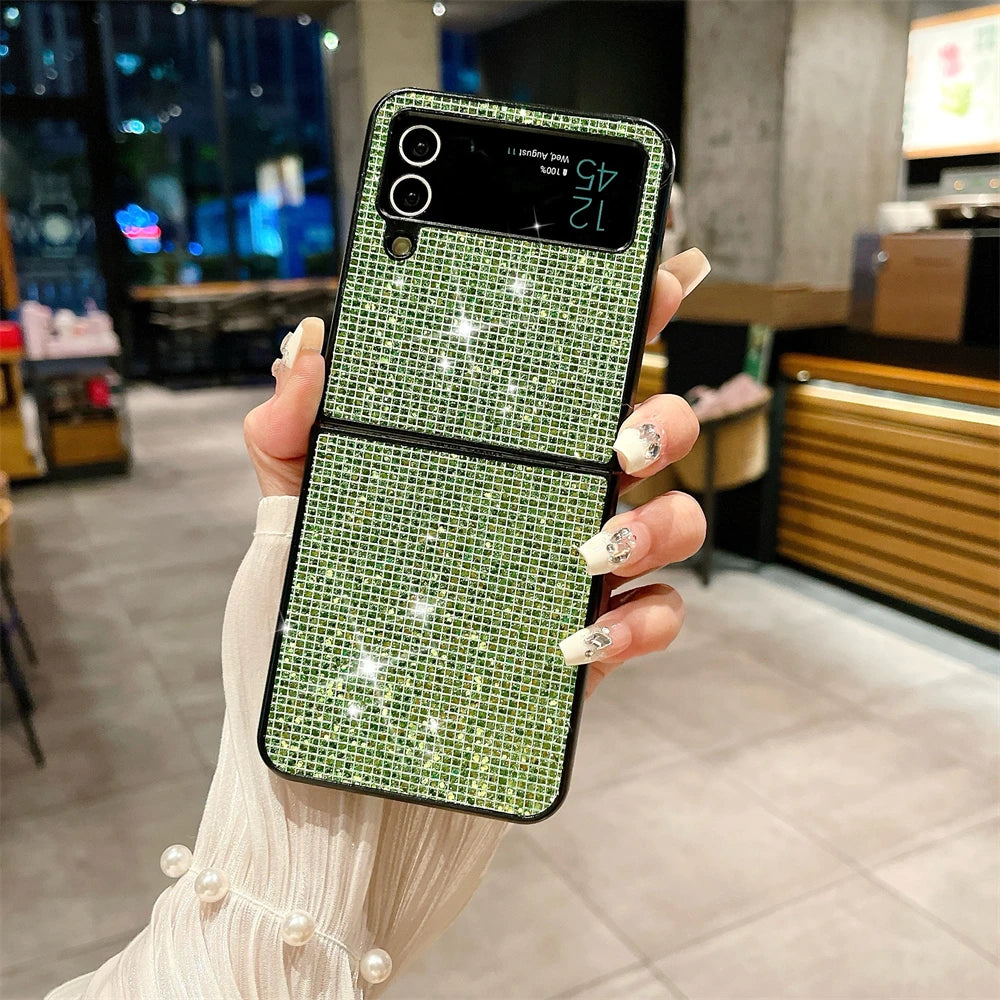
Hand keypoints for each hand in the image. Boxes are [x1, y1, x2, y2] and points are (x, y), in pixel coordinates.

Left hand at [244, 248, 710, 693]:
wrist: (331, 778)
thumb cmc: (312, 645)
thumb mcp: (288, 530)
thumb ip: (288, 439)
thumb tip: (306, 351)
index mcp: (492, 464)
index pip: (570, 378)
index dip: (629, 318)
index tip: (665, 273)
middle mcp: (545, 509)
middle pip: (650, 437)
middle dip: (665, 419)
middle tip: (623, 438)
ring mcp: (576, 578)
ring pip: (675, 521)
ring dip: (660, 523)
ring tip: (594, 548)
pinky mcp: (592, 649)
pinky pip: (658, 619)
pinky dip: (640, 624)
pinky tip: (580, 637)